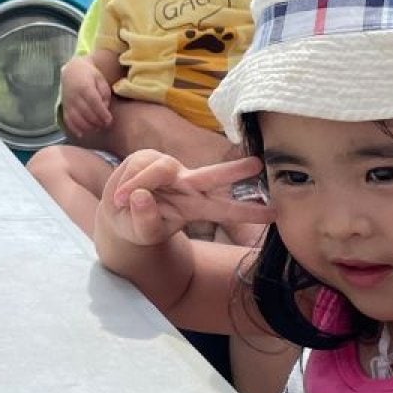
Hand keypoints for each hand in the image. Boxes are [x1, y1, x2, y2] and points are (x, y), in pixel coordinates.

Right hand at [60, 58, 113, 137]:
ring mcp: (67, 103)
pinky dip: (75, 129)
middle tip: (105, 125)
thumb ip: (104, 95)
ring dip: (88, 127)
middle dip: (97, 122)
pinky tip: (83, 134)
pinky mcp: (64, 108)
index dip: (102, 113)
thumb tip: (104, 109)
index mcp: (85, 86)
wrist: (72, 71)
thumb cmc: (90, 76)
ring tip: (97, 128)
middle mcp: (74, 95)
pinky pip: (68, 121)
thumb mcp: (101, 81)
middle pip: (86, 112)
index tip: (109, 120)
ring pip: (76, 119)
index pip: (94, 102)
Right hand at [100, 151, 272, 246]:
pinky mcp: (149, 159)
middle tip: (257, 164)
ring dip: (140, 181)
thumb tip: (142, 196)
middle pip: (211, 176)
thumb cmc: (138, 226)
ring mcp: (169, 170)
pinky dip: (127, 185)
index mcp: (194, 208)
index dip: (246, 212)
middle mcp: (188, 185)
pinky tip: (120, 195)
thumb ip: (144, 221)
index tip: (273, 214)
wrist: (119, 212)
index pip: (224, 209)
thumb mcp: (141, 233)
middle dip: (232, 171)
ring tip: (119, 199)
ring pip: (163, 169)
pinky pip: (138, 170)